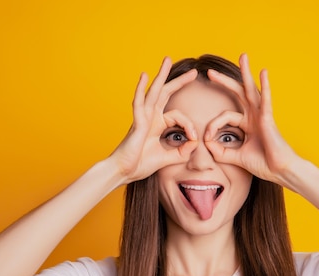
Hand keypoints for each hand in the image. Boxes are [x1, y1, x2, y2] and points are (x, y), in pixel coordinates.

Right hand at [111, 57, 198, 183]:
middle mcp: (150, 117)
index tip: (194, 139)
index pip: (179, 117)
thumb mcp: (168, 158)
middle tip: (193, 72)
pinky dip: (141, 88)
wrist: (123, 172)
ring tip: (167, 60)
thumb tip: (195, 143)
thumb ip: (182, 151)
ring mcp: (142, 118)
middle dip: (179, 82)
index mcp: (157, 124)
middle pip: (166, 94)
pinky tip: (144, 75)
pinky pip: (139, 103)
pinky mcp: (136, 123)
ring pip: (154, 92)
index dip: (190, 126)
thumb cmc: (140, 165)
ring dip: (161, 76)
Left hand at [205, 54, 302, 190]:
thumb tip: (207, 145)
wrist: (280, 171)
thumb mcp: (236, 158)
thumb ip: (221, 152)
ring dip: (246, 72)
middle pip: (237, 93)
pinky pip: (265, 99)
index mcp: (247, 124)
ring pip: (251, 90)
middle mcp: (254, 116)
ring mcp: (262, 115)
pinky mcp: (268, 118)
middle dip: (224, 81)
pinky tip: (263, 72)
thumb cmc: (264, 164)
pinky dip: (264, 85)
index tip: (207, 139)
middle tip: (209, 71)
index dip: (213, 126)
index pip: (224, 117)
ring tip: (243, 56)